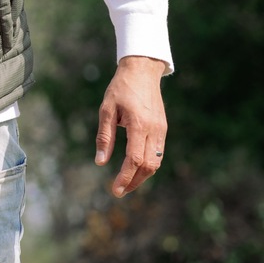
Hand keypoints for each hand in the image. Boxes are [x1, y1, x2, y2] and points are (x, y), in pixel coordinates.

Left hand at [95, 56, 168, 197]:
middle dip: (134, 181)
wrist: (142, 71)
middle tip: (119, 191)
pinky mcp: (162, 128)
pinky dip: (148, 165)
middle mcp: (154, 130)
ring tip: (126, 184)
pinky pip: (158, 153)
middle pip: (148, 165)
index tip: (115, 189)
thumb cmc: (121, 89)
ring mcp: (161, 130)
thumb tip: (100, 162)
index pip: (134, 159)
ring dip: (142, 176)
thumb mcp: (106, 110)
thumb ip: (105, 137)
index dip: (125, 177)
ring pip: (156, 161)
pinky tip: (135, 169)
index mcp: (138, 125)